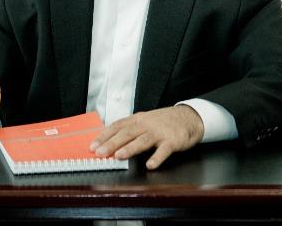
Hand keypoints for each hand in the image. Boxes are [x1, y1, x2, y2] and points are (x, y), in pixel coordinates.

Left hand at [89, 105, 204, 169]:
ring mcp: (160, 132)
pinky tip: (150, 165)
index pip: (117, 126)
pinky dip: (157, 157)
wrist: (188, 117)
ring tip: (119, 156)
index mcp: (138, 119)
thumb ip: (129, 129)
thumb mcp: (145, 120)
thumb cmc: (163, 122)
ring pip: (143, 140)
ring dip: (130, 148)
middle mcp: (147, 124)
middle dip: (112, 143)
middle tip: (100, 153)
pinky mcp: (172, 140)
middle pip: (127, 133)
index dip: (104, 136)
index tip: (93, 146)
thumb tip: (108, 141)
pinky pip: (164, 150)